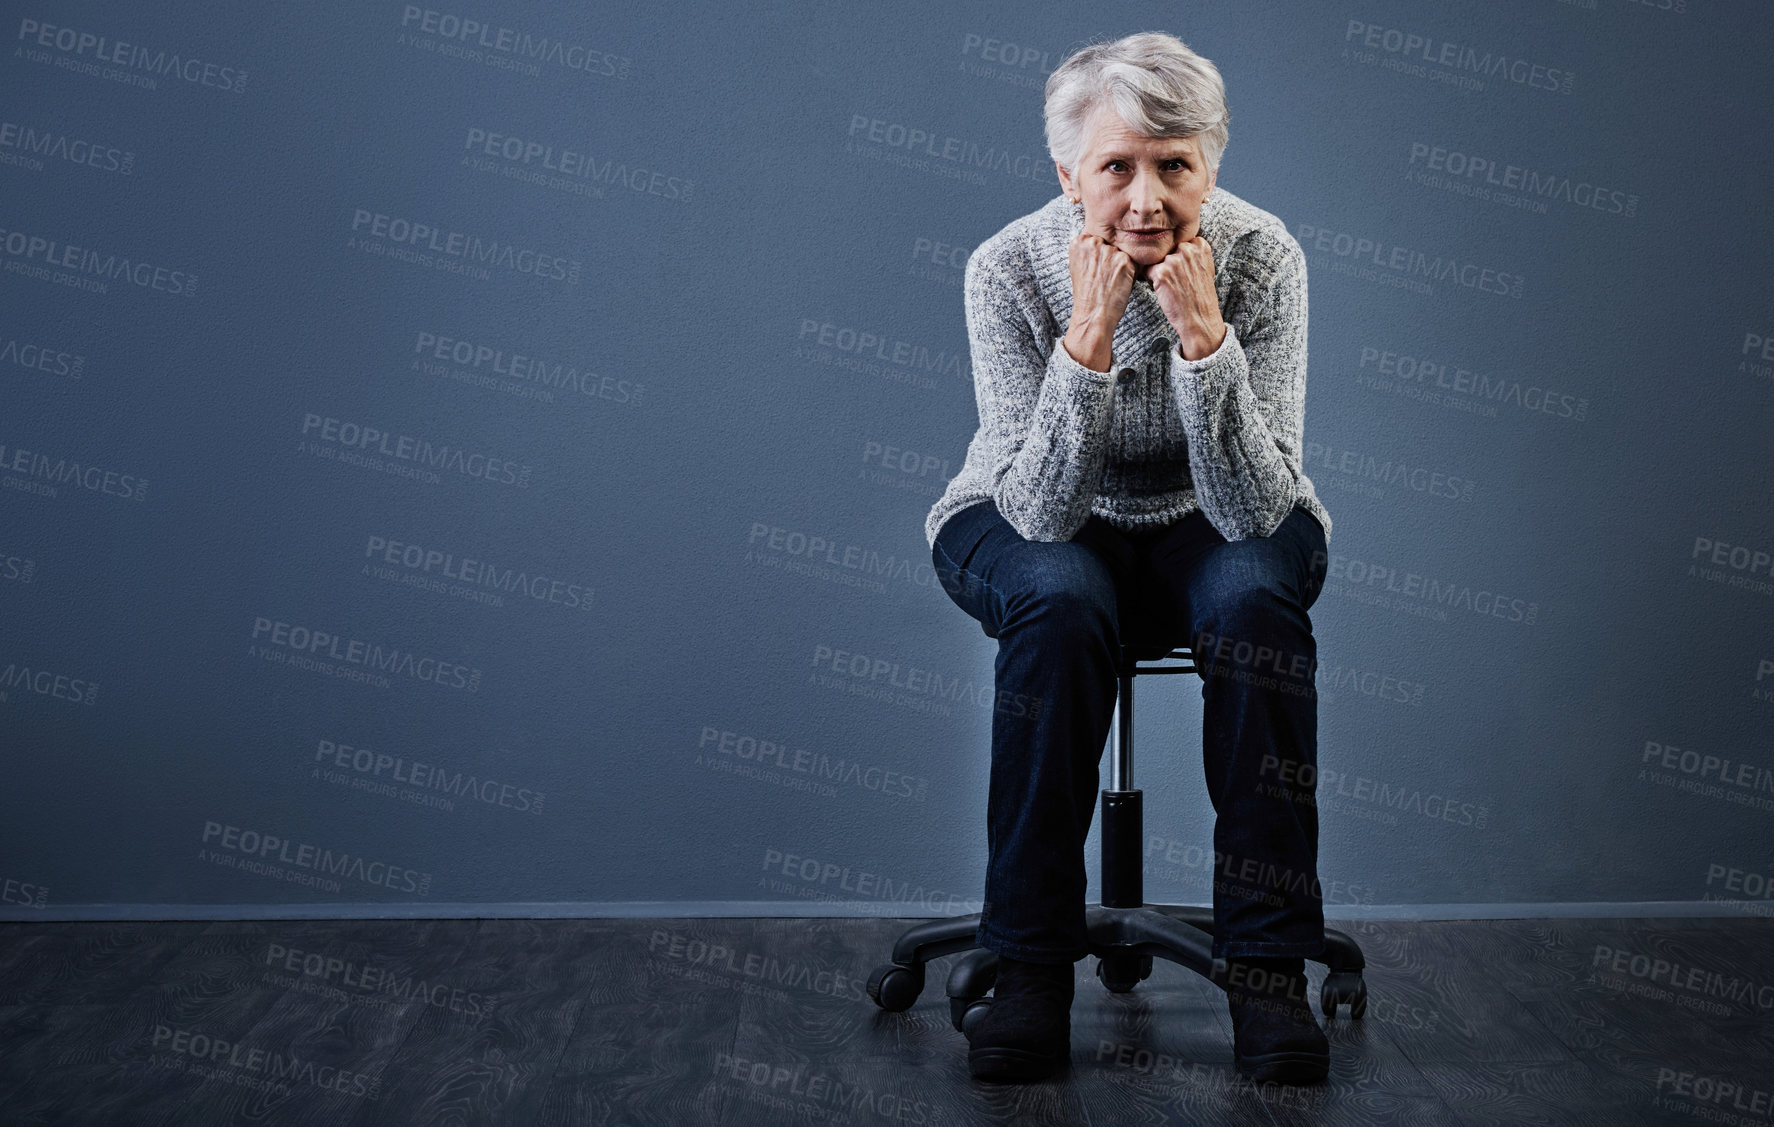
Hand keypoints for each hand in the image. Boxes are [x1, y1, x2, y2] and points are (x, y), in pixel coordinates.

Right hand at [1063, 213, 1136, 370]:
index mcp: (1078, 242)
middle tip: (1104, 277)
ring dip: (1122, 264)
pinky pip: (1134, 261)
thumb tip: (1102, 240)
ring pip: (1122, 252)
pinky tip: (1120, 282)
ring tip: (1111, 281)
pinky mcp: (1123, 260)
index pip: (1097, 238)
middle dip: (1111, 258)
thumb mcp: (1078, 266)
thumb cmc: (1086, 294)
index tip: (1096, 268)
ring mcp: (1108, 251)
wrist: (1093, 314)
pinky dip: (1131, 272)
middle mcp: (1092, 243)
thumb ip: (1088, 250)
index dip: (1100, 254)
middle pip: (1111, 243)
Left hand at [1149, 235, 1226, 361]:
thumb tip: (1178, 247)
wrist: (1200, 318)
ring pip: (1156, 260)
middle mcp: (1187, 250)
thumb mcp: (1204, 269)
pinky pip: (1147, 271)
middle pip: (1166, 250)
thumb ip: (1193, 254)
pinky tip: (1163, 290)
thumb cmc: (1201, 297)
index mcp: (1200, 246)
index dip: (1177, 256)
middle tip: (1174, 279)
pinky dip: (1151, 280)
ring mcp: (1174, 260)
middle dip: (1166, 263)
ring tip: (1169, 286)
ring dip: (1158, 271)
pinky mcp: (1161, 272)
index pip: (1179, 242)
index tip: (1181, 269)